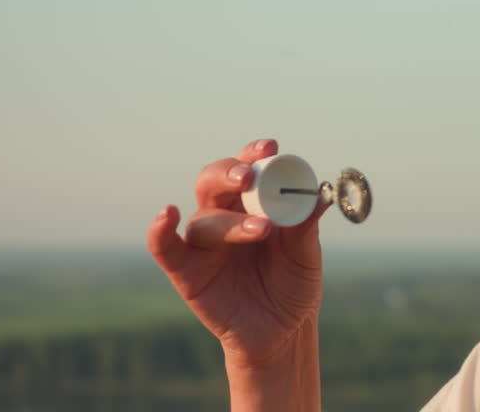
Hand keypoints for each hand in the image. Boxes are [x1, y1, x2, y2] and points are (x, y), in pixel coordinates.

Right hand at [146, 138, 326, 369]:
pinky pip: (164, 248)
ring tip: (262, 229)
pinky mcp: (186, 271)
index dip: (254, 154)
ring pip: (205, 217)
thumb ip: (306, 226)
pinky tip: (166, 214)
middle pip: (215, 181)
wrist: (284, 331)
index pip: (249, 168)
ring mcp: (204, 243)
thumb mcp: (306, 255)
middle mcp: (225, 215)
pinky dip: (159, 230)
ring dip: (231, 221)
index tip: (270, 147)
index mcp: (254, 203)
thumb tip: (320, 195)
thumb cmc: (294, 284)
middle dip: (230, 172)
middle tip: (250, 177)